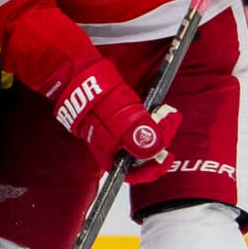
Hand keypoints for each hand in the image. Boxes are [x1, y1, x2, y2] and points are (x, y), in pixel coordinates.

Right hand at [50, 56, 176, 181]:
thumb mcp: (117, 115)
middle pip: (143, 155)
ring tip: (166, 113)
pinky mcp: (118, 119)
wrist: (77, 75)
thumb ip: (135, 133)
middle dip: (161, 140)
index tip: (167, 154)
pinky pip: (140, 126)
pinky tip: (157, 110)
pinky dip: (152, 120)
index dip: (153, 168)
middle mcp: (112, 147)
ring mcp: (114, 132)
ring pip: (143, 139)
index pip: (133, 173)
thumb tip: (155, 149)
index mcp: (108, 152)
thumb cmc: (93, 95)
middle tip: (170, 120)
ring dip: (159, 129)